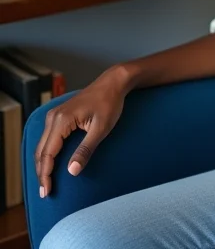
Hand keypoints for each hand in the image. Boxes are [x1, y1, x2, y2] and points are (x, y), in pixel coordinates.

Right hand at [35, 65, 130, 197]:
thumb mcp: (101, 129)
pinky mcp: (59, 115)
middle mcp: (53, 117)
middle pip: (41, 151)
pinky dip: (47, 153)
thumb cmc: (110, 103)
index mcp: (61, 120)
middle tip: (45, 192)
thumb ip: (85, 150)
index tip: (47, 191)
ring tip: (46, 182)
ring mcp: (54, 115)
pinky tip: (50, 164)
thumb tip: (71, 171)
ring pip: (42, 145)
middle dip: (42, 173)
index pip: (47, 154)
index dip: (46, 174)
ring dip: (43, 164)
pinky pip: (48, 138)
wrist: (113, 83)